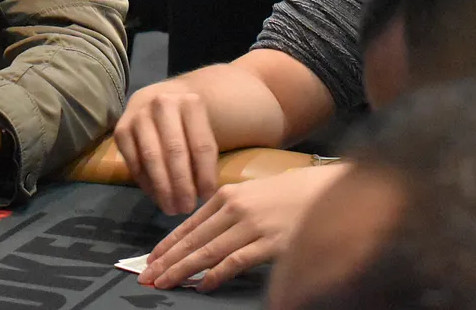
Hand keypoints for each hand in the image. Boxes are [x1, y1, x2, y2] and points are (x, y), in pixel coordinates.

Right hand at [114, 86, 219, 215]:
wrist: (162, 99)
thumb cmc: (191, 124)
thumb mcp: (207, 128)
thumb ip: (211, 154)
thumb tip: (214, 193)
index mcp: (192, 102)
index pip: (202, 145)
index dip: (206, 175)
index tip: (208, 197)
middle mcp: (163, 103)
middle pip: (176, 151)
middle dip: (182, 184)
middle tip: (187, 209)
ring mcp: (139, 114)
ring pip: (152, 157)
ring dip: (162, 187)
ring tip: (172, 208)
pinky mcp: (121, 129)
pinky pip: (133, 161)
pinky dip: (145, 182)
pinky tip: (156, 196)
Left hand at [138, 165, 348, 291]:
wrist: (329, 191)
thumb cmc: (292, 194)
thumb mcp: (253, 195)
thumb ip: (228, 212)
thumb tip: (204, 238)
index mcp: (228, 195)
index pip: (189, 224)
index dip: (168, 244)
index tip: (152, 259)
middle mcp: (235, 208)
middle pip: (194, 239)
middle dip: (168, 259)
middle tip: (147, 275)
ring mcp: (252, 226)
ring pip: (208, 251)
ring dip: (183, 269)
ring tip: (165, 282)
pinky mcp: (270, 242)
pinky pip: (236, 261)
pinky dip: (217, 274)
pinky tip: (203, 285)